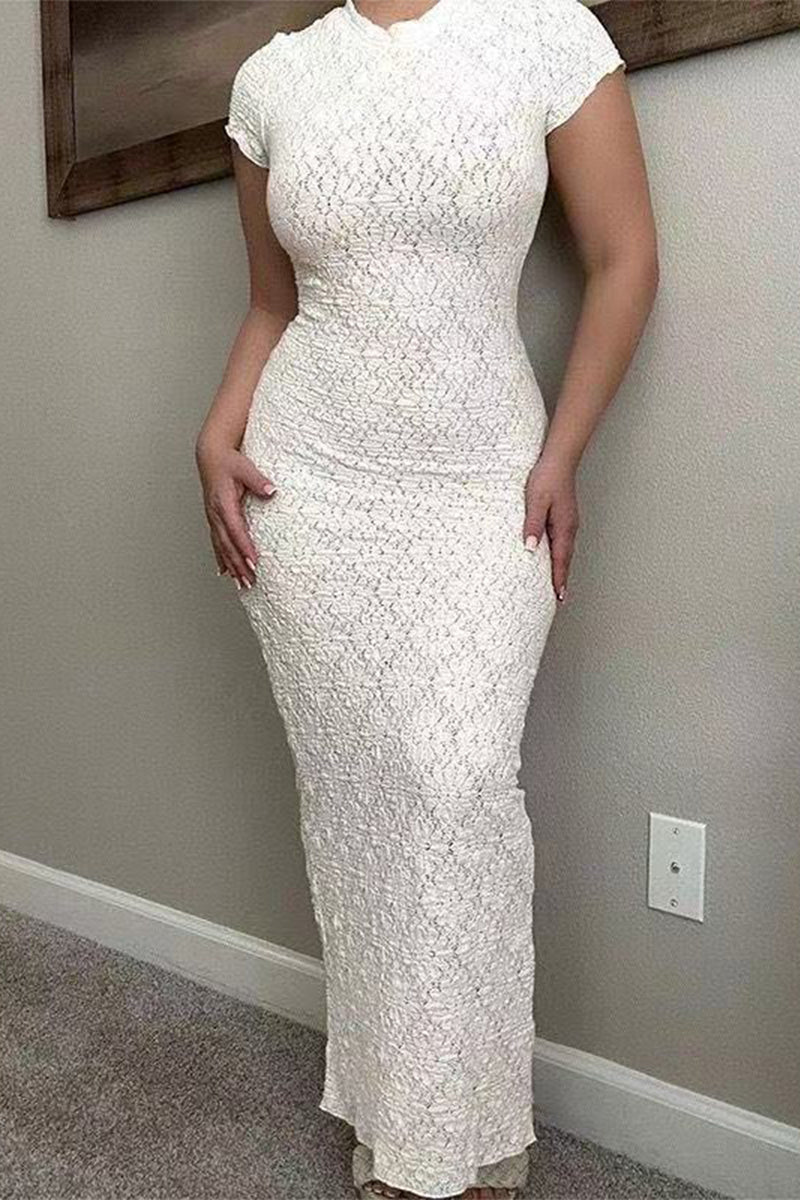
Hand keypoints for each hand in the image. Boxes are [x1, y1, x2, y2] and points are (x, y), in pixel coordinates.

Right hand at [195, 438, 276, 588]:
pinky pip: (217, 544)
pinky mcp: (214, 520)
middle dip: (238, 565)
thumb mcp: (244, 467)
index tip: (254, 562)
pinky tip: (225, 572)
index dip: (244, 547)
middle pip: (227, 545)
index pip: (236, 530)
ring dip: (232, 567)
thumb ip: (258, 480)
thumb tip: (272, 490)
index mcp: (223, 503)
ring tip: (241, 584)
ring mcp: (213, 519)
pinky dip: (222, 559)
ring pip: (221, 548)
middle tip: (250, 582)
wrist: (210, 456)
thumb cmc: (228, 461)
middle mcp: (216, 514)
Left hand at [522, 453, 578, 604]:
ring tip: (556, 585)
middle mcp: (569, 528)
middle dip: (562, 580)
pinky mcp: (563, 517)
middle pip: (565, 560)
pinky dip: (559, 555)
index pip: (561, 560)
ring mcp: (567, 522)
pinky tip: (552, 557)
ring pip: (564, 551)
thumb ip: (533, 524)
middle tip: (559, 599)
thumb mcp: (536, 501)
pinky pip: (561, 542)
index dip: (559, 579)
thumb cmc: (547, 477)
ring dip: (561, 568)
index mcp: (564, 527)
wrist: (559, 459)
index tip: (559, 597)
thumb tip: (530, 548)